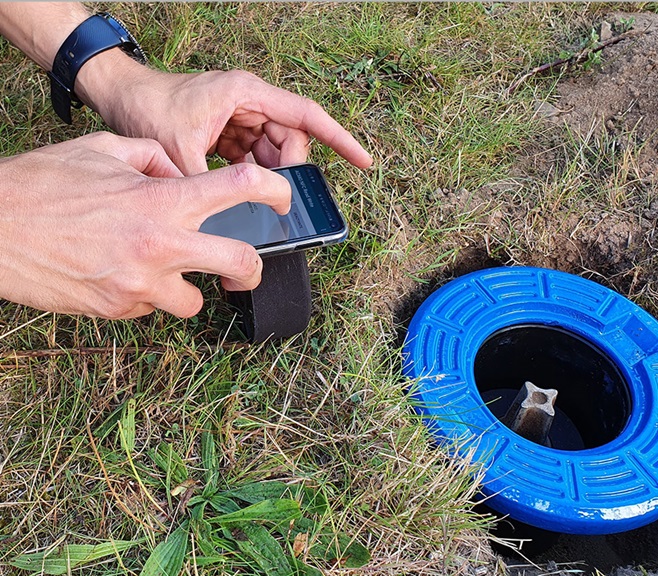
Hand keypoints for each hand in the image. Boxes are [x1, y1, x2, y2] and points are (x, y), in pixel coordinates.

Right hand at [0, 132, 291, 318]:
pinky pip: (149, 308)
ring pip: (194, 300)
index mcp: (163, 200)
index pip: (241, 188)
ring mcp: (139, 283)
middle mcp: (160, 245)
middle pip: (242, 264)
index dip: (275, 191)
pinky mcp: (116, 308)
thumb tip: (180, 171)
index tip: (282, 198)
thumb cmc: (41, 184)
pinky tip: (118, 273)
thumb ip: (154, 157)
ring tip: (160, 268)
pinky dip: (144, 295)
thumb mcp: (103, 150)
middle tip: (245, 266)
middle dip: (252, 268)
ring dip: (186, 286)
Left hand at [79, 53, 373, 172]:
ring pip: (274, 150)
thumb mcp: (178, 151)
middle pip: (292, 139)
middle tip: (277, 198)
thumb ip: (210, 185)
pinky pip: (255, 153)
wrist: (117, 95)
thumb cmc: (146, 108)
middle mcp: (250, 101)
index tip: (363, 161)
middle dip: (287, 170)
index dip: (340, 140)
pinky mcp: (229, 127)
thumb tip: (229, 221)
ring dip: (266, 173)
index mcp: (247, 94)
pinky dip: (250, 172)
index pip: (307, 116)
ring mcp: (241, 114)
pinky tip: (235, 186)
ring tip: (249, 193)